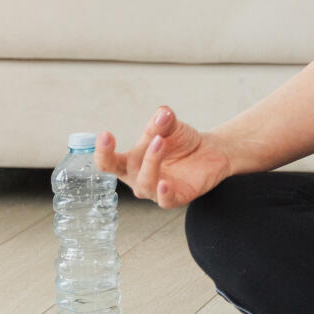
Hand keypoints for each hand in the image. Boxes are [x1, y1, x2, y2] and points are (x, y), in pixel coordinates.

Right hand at [94, 105, 234, 208]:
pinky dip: (163, 193)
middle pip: (126, 170)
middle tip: (153, 136)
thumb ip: (163, 121)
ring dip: (152, 162)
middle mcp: (138, 178)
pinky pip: (165, 200)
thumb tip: (162, 112)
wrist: (211, 151)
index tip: (105, 135)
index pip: (108, 162)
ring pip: (145, 183)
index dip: (102, 151)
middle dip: (138, 151)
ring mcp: (155, 190)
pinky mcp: (175, 198)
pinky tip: (164, 183)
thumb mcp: (171, 127)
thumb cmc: (182, 141)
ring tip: (161, 142)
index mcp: (129, 162)